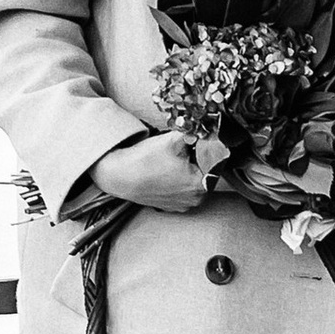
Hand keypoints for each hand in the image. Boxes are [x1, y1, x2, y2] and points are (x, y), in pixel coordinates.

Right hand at [88, 133, 215, 214]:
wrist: (119, 175)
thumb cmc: (145, 161)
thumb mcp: (174, 140)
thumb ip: (196, 132)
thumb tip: (208, 127)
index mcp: (201, 185)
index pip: (215, 162)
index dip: (207, 148)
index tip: (198, 141)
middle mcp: (195, 200)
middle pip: (205, 172)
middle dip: (197, 159)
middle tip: (183, 149)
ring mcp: (182, 205)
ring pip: (193, 180)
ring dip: (188, 169)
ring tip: (172, 160)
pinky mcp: (170, 206)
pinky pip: (181, 189)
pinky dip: (176, 179)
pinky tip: (165, 170)